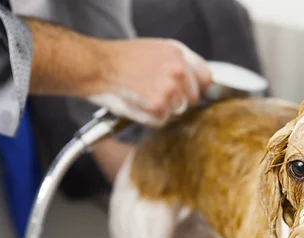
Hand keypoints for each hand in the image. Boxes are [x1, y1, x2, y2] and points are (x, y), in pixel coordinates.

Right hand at [89, 38, 211, 125]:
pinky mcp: (159, 106)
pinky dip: (149, 119)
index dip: (197, 89)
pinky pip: (162, 122)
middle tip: (154, 95)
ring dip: (162, 111)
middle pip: (193, 99)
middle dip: (177, 102)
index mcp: (179, 54)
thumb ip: (179, 64)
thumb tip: (195, 81)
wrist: (97, 66)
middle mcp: (178, 70)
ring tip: (143, 97)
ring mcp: (170, 89)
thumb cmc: (121, 59)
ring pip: (178, 112)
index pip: (206, 78)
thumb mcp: (156, 50)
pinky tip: (137, 104)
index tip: (188, 94)